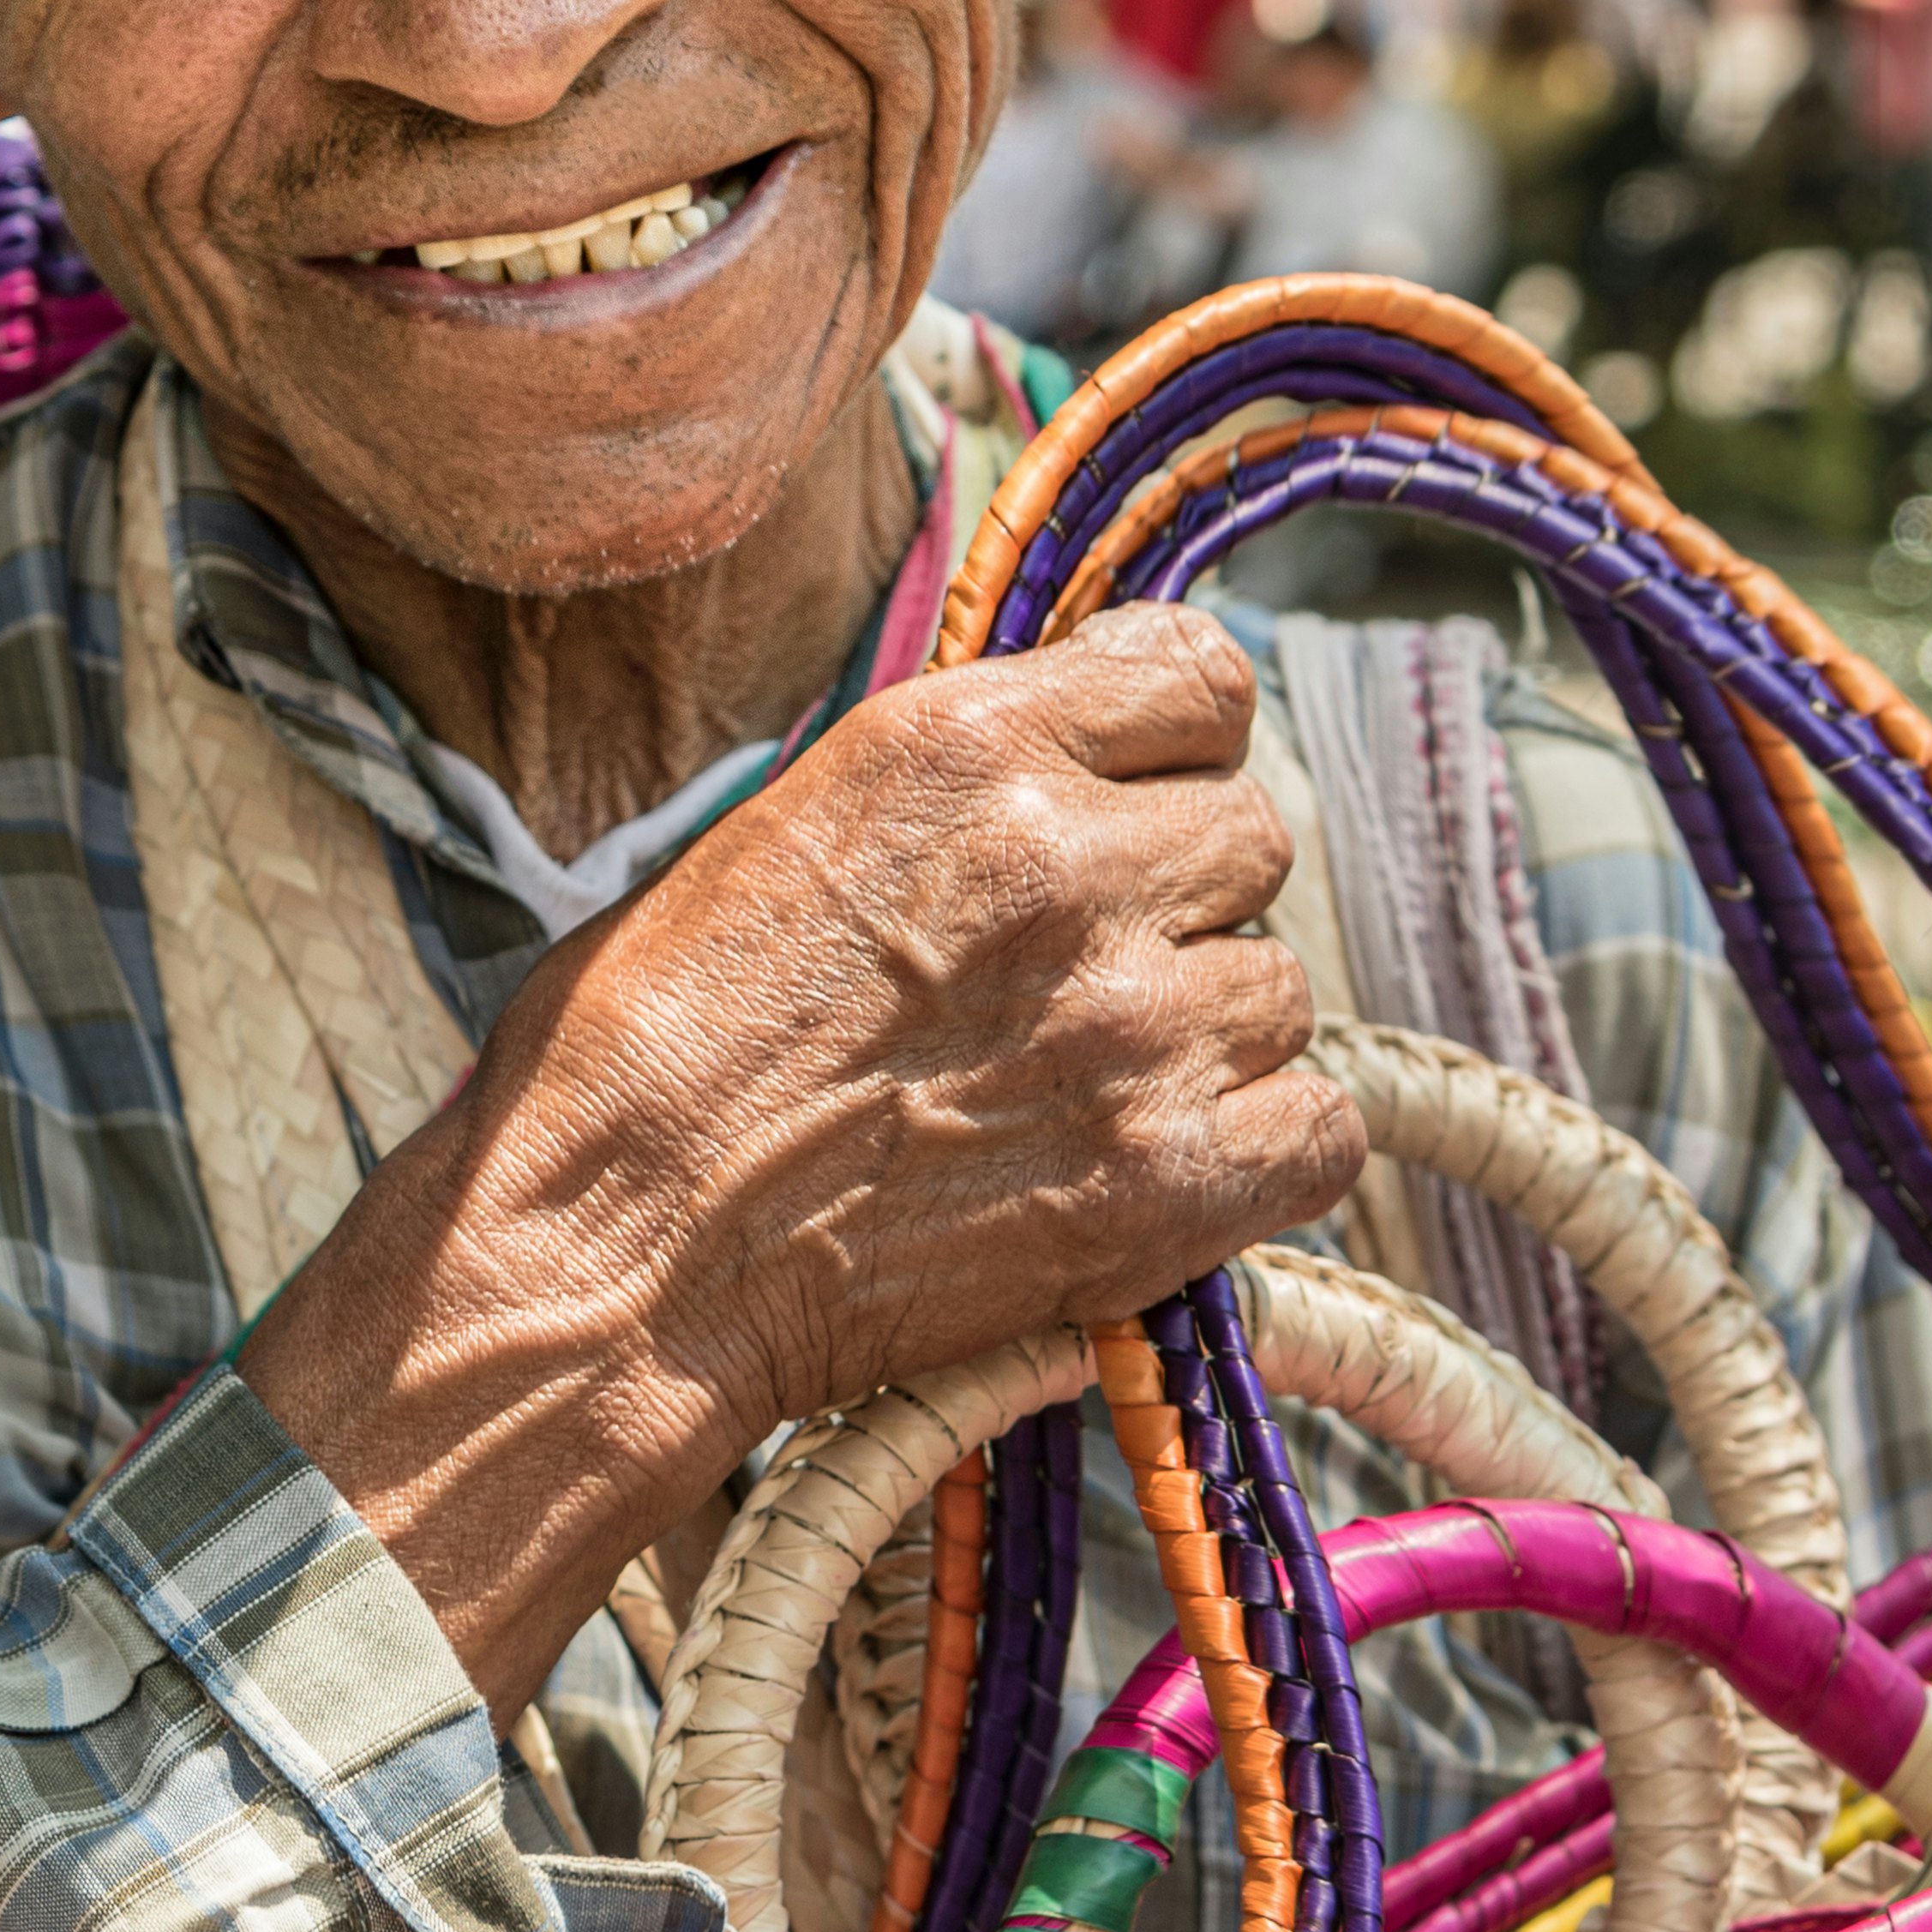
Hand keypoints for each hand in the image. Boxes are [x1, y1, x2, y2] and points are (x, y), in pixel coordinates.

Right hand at [238, 603, 1358, 1719]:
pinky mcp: (1164, 1182)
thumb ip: (963, 783)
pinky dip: (1257, 1153)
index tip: (1135, 801)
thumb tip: (1084, 769)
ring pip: (1281, 990)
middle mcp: (1069, 862)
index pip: (1202, 677)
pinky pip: (1318, 1131)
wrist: (613, 1253)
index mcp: (966, 744)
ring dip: (1207, 1034)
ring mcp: (1132, 1025)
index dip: (1175, 750)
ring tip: (1082, 1085)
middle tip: (1076, 976)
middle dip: (1180, 901)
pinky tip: (1153, 1164)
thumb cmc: (645, 1048)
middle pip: (1251, 838)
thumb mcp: (788, 822)